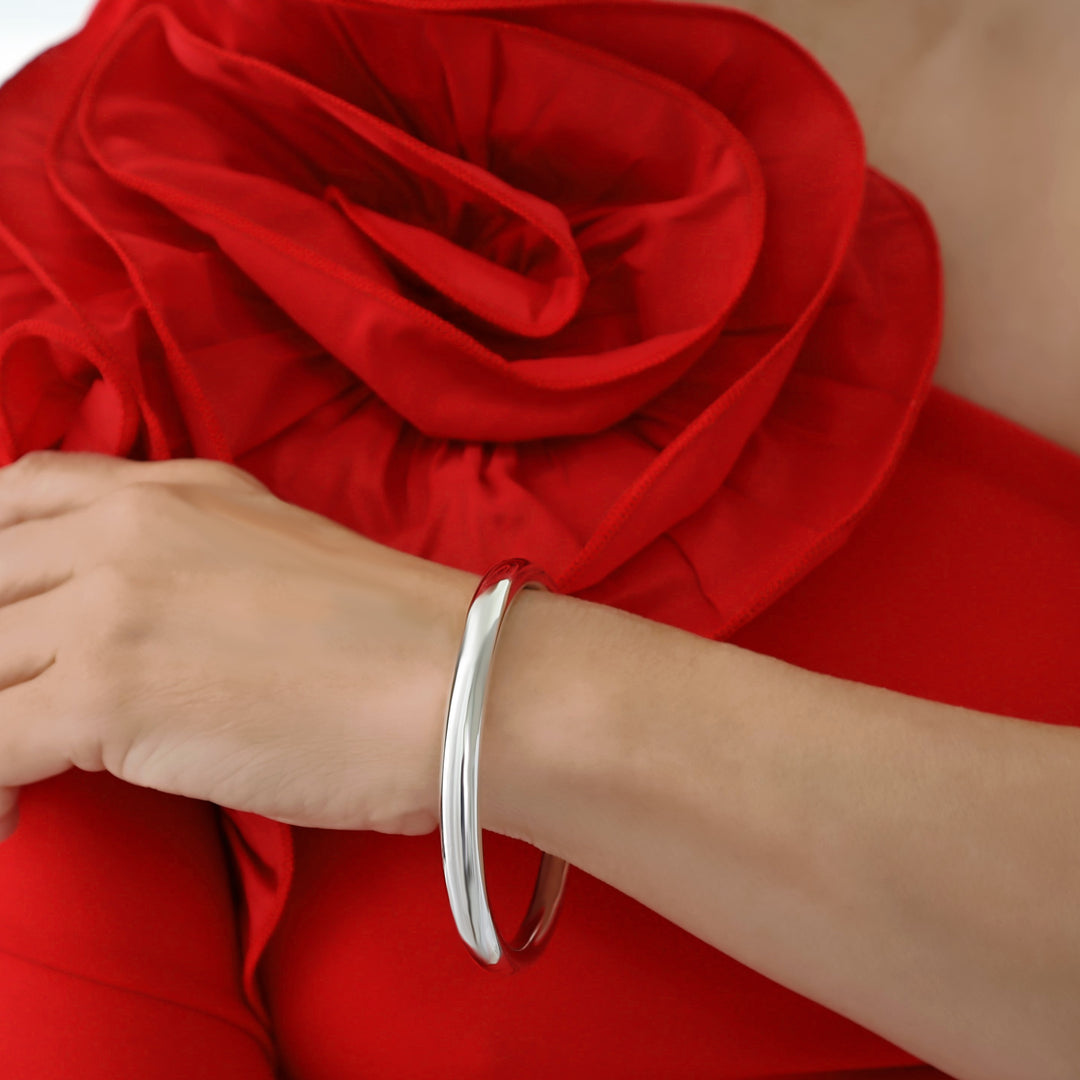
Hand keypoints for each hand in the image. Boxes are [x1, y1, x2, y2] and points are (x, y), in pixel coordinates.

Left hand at [0, 450, 479, 842]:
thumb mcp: (275, 551)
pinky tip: (18, 814)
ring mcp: (109, 607)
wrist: (457, 683)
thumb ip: (189, 555)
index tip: (12, 616)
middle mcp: (127, 529)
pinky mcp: (106, 695)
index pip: (18, 493)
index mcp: (170, 491)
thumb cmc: (393, 639)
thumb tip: (135, 615)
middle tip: (28, 705)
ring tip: (21, 768)